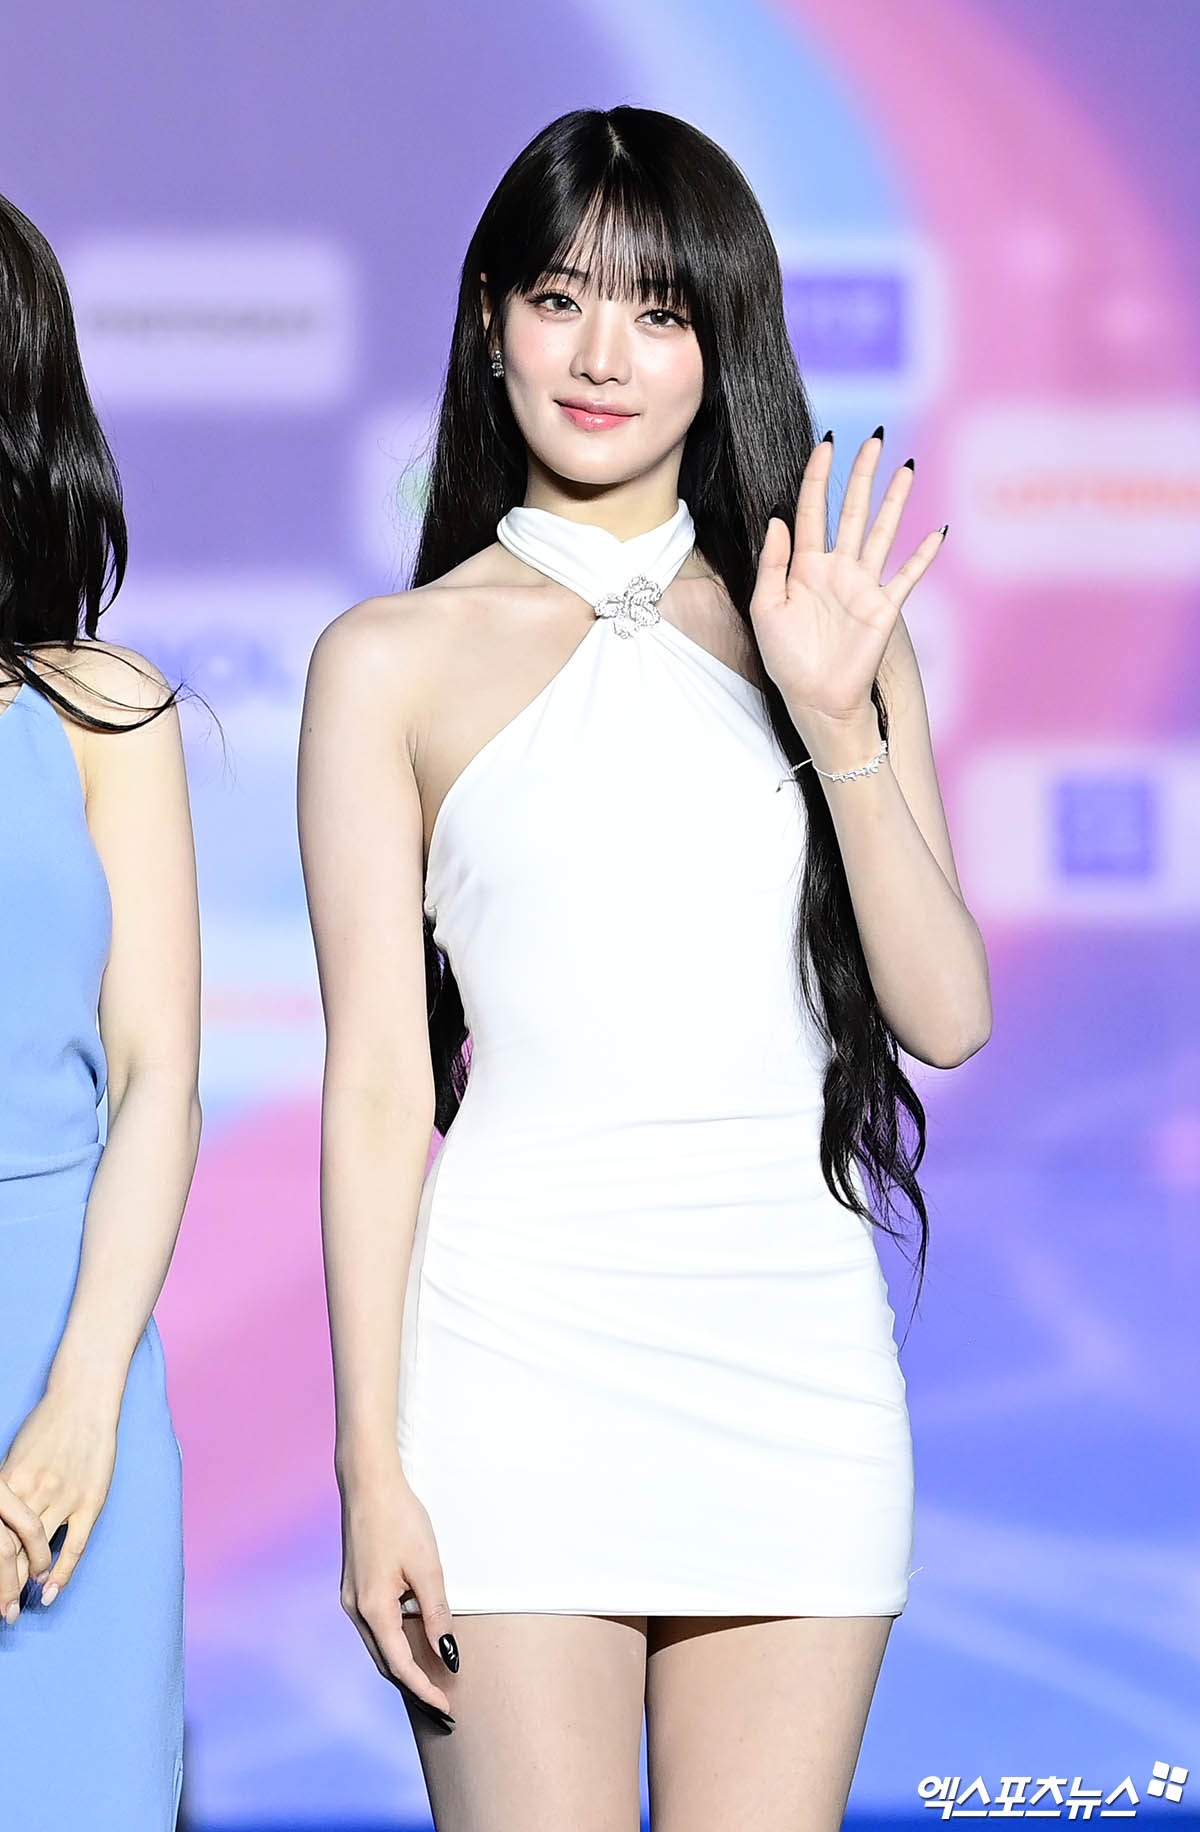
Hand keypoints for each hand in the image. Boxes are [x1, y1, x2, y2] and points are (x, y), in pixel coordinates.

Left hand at [0, 1390, 118, 1614]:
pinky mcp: (90, 1501)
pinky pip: (73, 1546)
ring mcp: (64, 1498)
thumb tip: (1, 1526)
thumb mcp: (14, 1458)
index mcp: (9, 1483)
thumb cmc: (47, 1426)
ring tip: (15, 1605)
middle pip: (10, 1551)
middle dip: (1, 1584)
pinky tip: (49, 1593)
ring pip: (38, 1552)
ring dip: (25, 1583)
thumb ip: (6, 1492)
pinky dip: (61, 1574)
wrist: (84, 1401)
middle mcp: (33, 1493)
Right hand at [339, 1454, 457, 1720]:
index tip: (447, 1709)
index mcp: (373, 1609)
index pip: (400, 1665)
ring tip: (434, 1679)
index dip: (424, 1690)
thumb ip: (436, 1614)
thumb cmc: (400, 1519)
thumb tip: (447, 1655)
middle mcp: (355, 1610)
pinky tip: (415, 1642)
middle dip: (414, 1684)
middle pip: (386, 1661)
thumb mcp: (427, 1567)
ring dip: (404, 1664)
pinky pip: (376, 1627)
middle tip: (444, 1705)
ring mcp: (351, 1599)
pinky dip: (396, 1642)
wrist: (368, 1483)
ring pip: (380, 1645)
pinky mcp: (355, 1587)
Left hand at [750, 429, 945, 735]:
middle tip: (874, 439)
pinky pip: (908, 575)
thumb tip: (779, 518)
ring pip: (882, 532)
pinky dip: (923, 555)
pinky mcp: (885, 607)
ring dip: (895, 500)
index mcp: (804, 566)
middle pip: (853, 511)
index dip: (817, 476)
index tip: (826, 443)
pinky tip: (938, 531)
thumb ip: (772, 564)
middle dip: (862, 475)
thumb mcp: (765, 609)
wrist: (815, 700)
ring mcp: (864, 586)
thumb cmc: (786, 660)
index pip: (813, 510)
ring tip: (906, 468)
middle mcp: (837, 569)